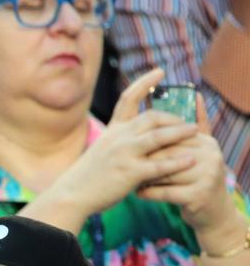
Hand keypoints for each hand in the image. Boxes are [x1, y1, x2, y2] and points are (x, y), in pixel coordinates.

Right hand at [51, 69, 199, 216]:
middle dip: (173, 117)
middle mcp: (118, 138)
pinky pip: (160, 165)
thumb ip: (120, 140)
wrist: (71, 194)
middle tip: (186, 123)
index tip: (160, 71)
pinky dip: (177, 162)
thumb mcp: (102, 149)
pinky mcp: (130, 173)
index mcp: (112, 130)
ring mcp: (124, 154)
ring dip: (180, 132)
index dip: (145, 82)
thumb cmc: (88, 175)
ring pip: (159, 137)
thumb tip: (138, 135)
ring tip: (195, 131)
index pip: (128, 98)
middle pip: (151, 117)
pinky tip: (190, 160)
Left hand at [136, 92, 244, 240]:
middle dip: (143, 159)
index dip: (148, 141)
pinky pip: (165, 192)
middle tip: (123, 163)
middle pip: (165, 152)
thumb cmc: (195, 178)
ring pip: (164, 172)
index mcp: (206, 141)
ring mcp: (207, 175)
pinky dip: (148, 193)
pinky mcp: (199, 196)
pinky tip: (137, 193)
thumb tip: (195, 94)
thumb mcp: (196, 151)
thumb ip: (195, 126)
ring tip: (128, 178)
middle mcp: (210, 155)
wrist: (211, 212)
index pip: (170, 134)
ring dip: (143, 176)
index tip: (129, 146)